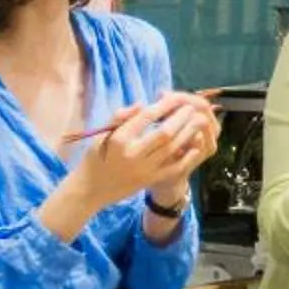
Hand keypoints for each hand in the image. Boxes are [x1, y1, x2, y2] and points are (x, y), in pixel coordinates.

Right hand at [73, 95, 207, 204]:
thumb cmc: (95, 158)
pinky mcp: (149, 181)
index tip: (174, 97)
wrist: (90, 190)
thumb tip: (142, 104)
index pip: (146, 117)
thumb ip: (120, 118)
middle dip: (181, 118)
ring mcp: (143, 169)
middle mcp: (132, 154)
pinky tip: (196, 145)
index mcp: (119, 139)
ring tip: (198, 120)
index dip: (164, 106)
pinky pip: (173, 168)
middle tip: (191, 107)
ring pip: (172, 149)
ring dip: (188, 133)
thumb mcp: (101, 134)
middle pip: (164, 133)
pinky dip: (187, 156)